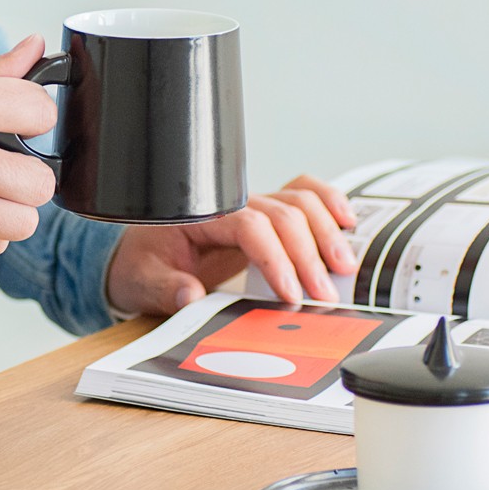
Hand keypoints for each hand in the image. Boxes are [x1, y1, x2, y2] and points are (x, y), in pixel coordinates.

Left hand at [105, 175, 358, 315]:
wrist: (142, 253)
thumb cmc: (143, 264)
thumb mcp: (142, 281)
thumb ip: (165, 288)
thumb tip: (191, 295)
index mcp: (201, 214)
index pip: (250, 225)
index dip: (275, 257)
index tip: (290, 294)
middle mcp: (231, 203)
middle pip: (283, 213)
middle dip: (308, 254)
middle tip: (323, 295)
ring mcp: (252, 204)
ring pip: (300, 200)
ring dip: (326, 231)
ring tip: (343, 267)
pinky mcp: (266, 214)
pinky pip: (302, 194)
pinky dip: (328, 202)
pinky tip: (347, 221)